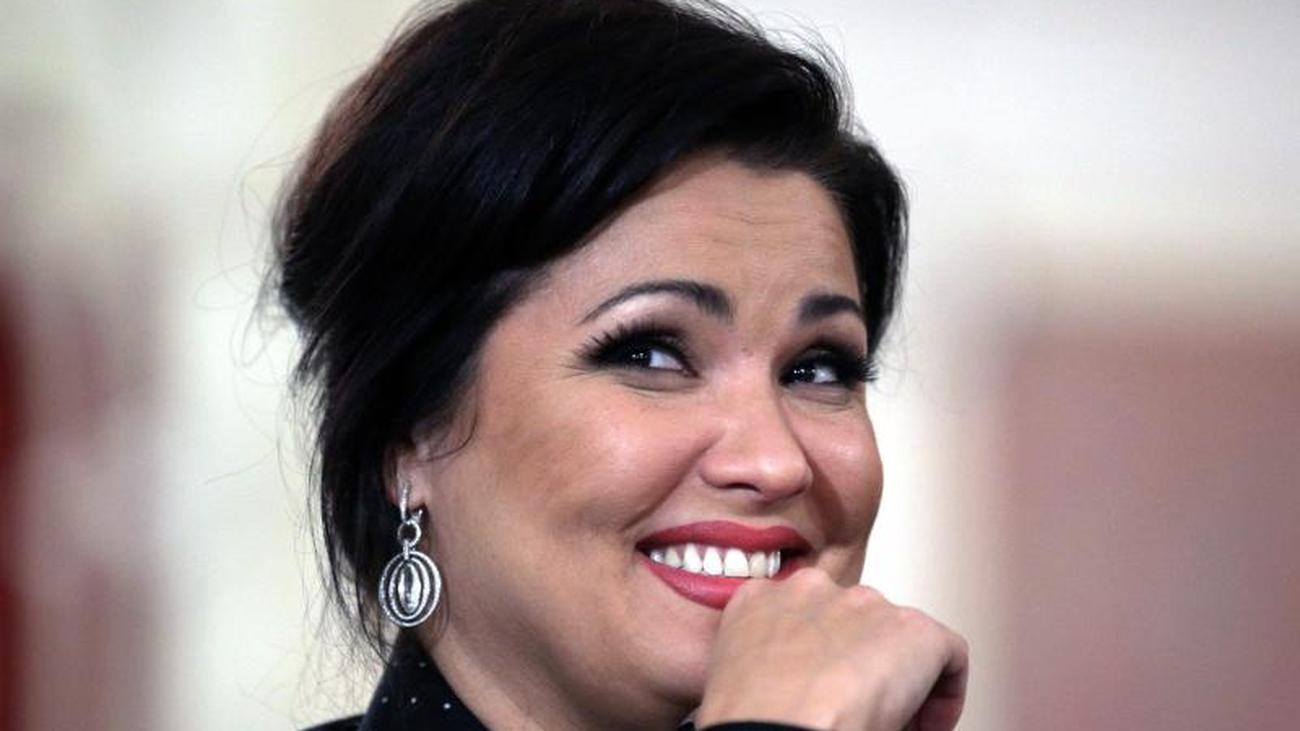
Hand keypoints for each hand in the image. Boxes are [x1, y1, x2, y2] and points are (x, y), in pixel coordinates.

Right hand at [695, 568, 967, 730]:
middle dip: (861, 666)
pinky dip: (945, 693)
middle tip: (859, 711)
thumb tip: (792, 688)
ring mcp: (865, 604)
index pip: (799, 614)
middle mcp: (811, 590)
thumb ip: (762, 661)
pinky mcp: (913, 628)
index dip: (821, 658)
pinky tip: (924, 725)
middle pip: (852, 623)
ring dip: (898, 680)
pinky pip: (948, 654)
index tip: (823, 690)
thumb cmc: (750, 720)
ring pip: (897, 638)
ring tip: (887, 724)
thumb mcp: (735, 674)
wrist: (776, 729)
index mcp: (759, 600)